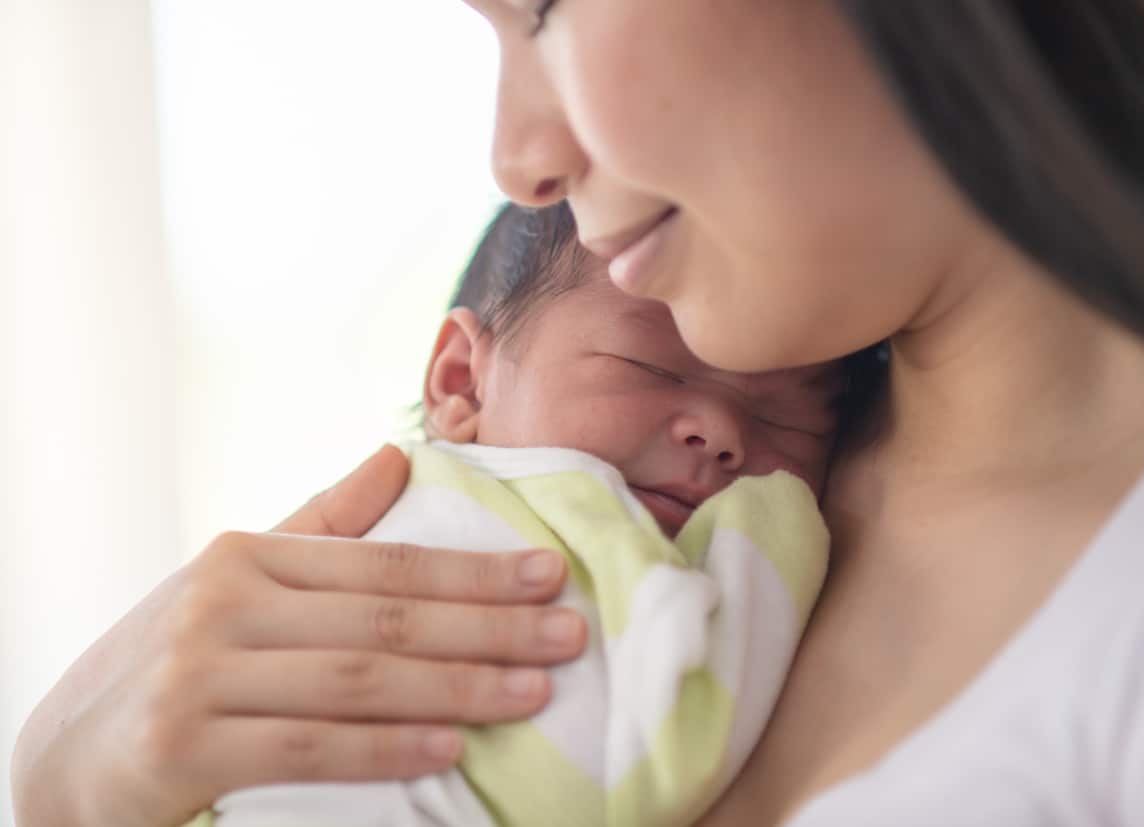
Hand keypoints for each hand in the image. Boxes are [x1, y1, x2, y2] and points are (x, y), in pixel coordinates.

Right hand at [11, 445, 585, 826]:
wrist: (67, 754)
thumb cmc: (176, 659)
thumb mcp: (238, 582)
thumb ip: (322, 524)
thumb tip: (399, 454)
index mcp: (249, 556)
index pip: (386, 562)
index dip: (474, 570)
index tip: (551, 574)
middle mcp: (224, 604)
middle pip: (385, 618)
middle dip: (488, 628)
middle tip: (569, 635)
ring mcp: (199, 675)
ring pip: (357, 680)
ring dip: (455, 687)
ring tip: (532, 692)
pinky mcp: (181, 748)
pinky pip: (307, 747)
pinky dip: (383, 749)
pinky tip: (447, 750)